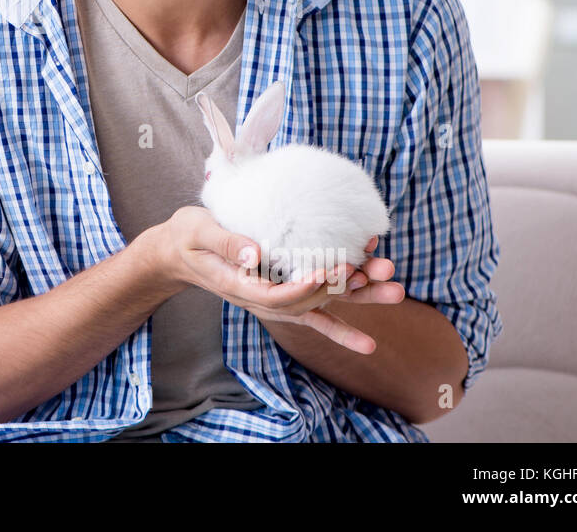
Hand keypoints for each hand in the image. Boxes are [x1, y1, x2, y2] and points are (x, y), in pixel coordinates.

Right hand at [160, 211, 402, 353]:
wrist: (180, 253)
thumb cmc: (188, 237)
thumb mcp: (198, 231)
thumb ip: (225, 242)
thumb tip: (255, 255)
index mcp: (242, 287)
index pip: (279, 295)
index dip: (307, 285)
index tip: (331, 268)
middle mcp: (263, 301)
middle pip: (311, 301)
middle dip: (348, 287)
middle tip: (381, 273)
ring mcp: (274, 301)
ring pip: (322, 305)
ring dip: (359, 298)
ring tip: (395, 290)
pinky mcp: (282, 296)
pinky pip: (315, 317)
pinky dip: (342, 329)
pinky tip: (368, 345)